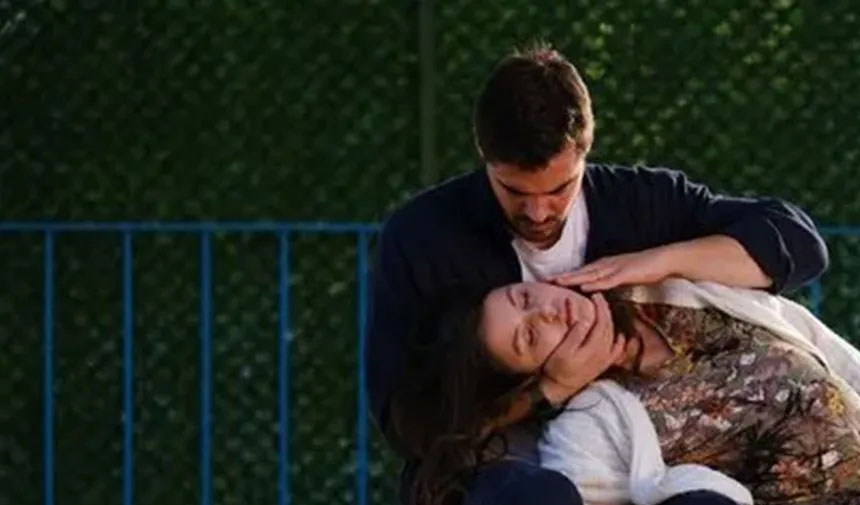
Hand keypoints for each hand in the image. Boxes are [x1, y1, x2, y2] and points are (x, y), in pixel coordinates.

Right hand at [539, 293, 625, 405]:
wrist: (559, 389)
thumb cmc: (557, 368)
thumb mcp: (563, 349)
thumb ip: (575, 333)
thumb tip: (583, 317)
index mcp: (594, 347)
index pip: (602, 321)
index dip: (600, 307)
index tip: (595, 296)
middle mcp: (603, 353)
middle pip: (609, 326)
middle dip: (605, 310)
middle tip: (599, 298)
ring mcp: (605, 359)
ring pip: (613, 335)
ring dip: (610, 320)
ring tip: (604, 310)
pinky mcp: (604, 364)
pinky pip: (617, 350)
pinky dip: (619, 340)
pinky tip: (619, 334)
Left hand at [552, 246, 674, 291]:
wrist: (664, 260)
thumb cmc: (644, 269)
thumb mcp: (622, 276)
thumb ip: (609, 281)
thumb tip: (597, 290)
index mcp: (604, 265)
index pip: (580, 272)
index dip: (564, 276)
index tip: (548, 281)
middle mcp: (606, 264)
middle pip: (580, 272)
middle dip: (562, 276)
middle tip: (543, 281)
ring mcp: (615, 268)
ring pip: (590, 275)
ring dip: (573, 279)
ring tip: (557, 283)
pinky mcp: (626, 273)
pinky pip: (608, 280)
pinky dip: (595, 284)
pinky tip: (584, 288)